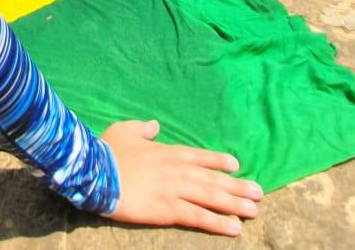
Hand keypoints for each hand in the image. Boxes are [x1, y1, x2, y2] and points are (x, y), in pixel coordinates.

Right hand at [101, 119, 262, 236]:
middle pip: (212, 179)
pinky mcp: (168, 209)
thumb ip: (143, 129)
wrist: (96, 171)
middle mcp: (176, 169)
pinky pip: (198, 217)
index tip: (236, 165)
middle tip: (258, 192)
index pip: (200, 156)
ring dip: (234, 204)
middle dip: (237, 186)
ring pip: (211, 197)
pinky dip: (218, 222)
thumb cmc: (108, 150)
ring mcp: (174, 190)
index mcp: (167, 151)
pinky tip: (233, 228)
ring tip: (253, 210)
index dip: (219, 161)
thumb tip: (155, 126)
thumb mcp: (125, 130)